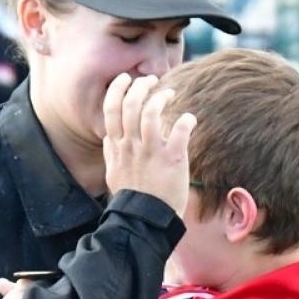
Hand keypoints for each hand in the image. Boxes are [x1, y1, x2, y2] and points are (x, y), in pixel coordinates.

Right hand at [101, 72, 195, 212]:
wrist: (145, 220)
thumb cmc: (132, 197)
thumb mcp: (113, 172)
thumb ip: (112, 152)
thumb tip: (110, 136)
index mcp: (117, 147)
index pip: (111, 109)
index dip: (118, 89)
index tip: (126, 79)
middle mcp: (131, 146)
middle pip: (131, 104)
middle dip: (141, 87)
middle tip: (152, 81)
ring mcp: (151, 152)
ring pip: (151, 112)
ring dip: (162, 97)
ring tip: (169, 94)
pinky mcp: (173, 159)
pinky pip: (180, 130)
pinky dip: (186, 120)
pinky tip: (189, 119)